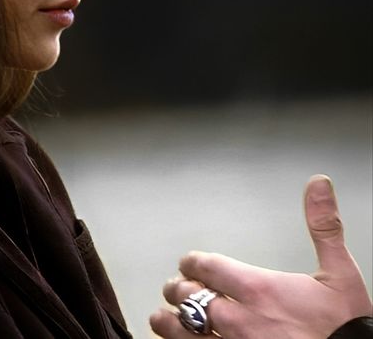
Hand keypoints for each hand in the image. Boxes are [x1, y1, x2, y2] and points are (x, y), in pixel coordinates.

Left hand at [150, 175, 372, 337]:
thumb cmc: (348, 330)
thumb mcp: (341, 274)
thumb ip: (324, 227)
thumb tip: (318, 185)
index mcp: (260, 289)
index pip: (208, 267)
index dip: (193, 263)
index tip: (188, 263)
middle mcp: (241, 320)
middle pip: (191, 297)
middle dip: (179, 289)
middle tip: (174, 288)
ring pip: (186, 332)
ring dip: (170, 322)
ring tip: (162, 317)